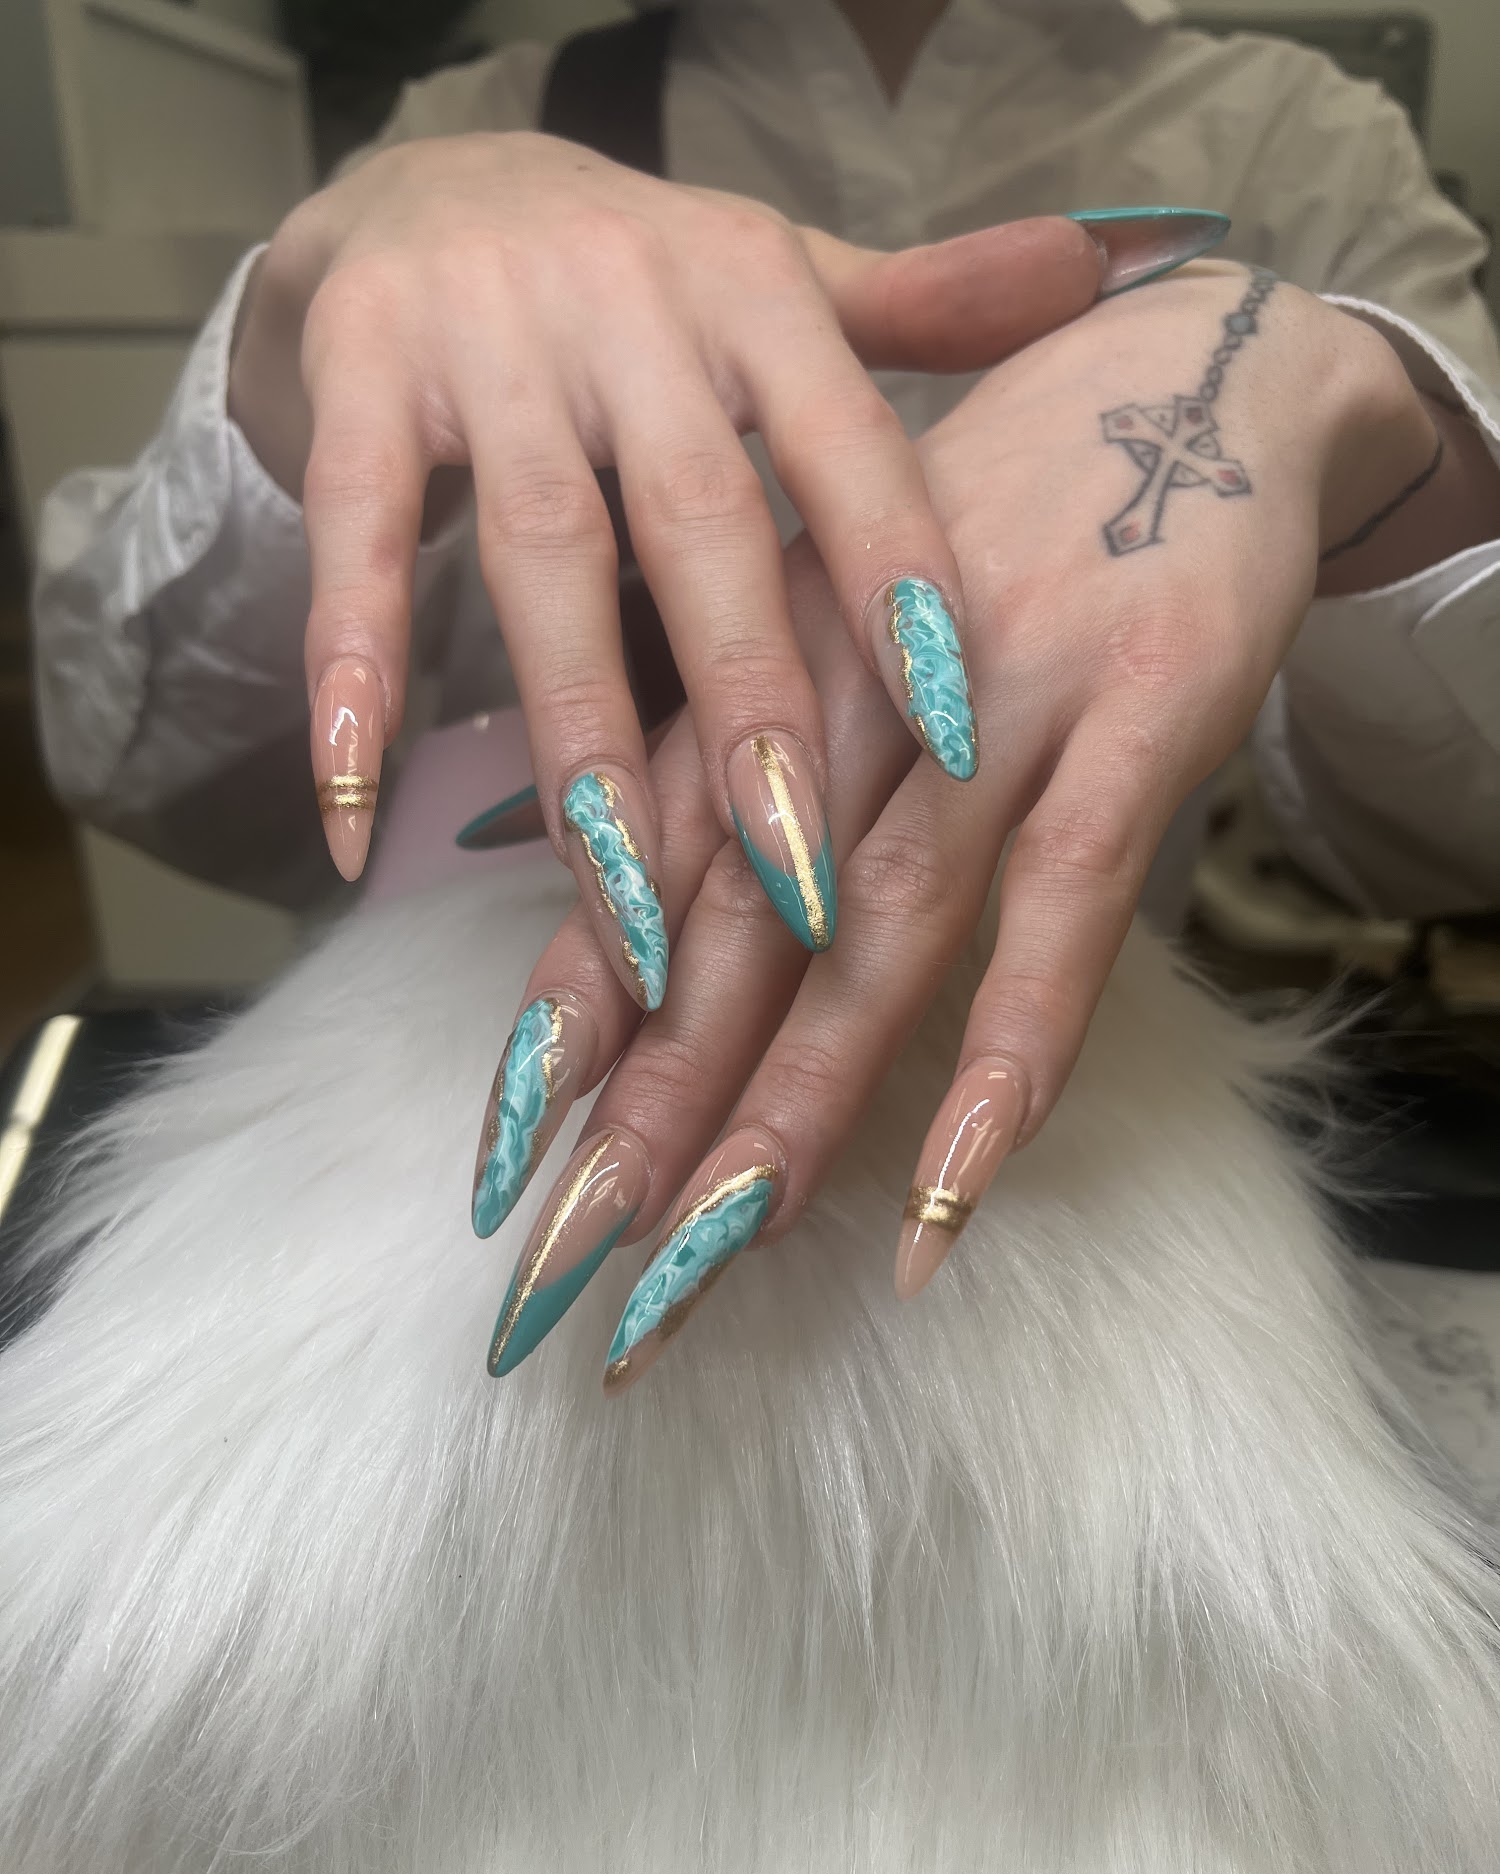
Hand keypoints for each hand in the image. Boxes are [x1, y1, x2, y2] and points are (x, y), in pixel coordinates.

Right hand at [229, 132, 1219, 998]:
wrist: (419, 176)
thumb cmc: (635, 275)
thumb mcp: (774, 278)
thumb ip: (915, 308)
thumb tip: (1096, 271)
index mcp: (754, 290)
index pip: (851, 447)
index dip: (901, 586)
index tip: (956, 737)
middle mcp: (630, 303)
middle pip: (702, 527)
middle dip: (754, 712)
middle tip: (801, 886)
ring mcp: (485, 339)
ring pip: (545, 560)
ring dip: (583, 744)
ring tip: (622, 907)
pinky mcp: (355, 373)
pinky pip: (358, 545)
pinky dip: (355, 681)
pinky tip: (354, 822)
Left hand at [470, 262, 1440, 1384]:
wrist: (1188, 368)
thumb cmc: (986, 527)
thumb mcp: (841, 620)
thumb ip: (752, 755)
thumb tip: (639, 905)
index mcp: (766, 674)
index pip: (651, 871)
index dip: (575, 1016)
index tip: (505, 1161)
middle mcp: (852, 703)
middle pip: (731, 933)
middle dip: (644, 1110)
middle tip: (562, 1267)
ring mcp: (995, 718)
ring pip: (870, 943)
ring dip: (787, 1107)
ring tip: (705, 1256)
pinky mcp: (1133, 727)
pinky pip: (1061, 917)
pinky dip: (1005, 1052)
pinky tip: (954, 1190)